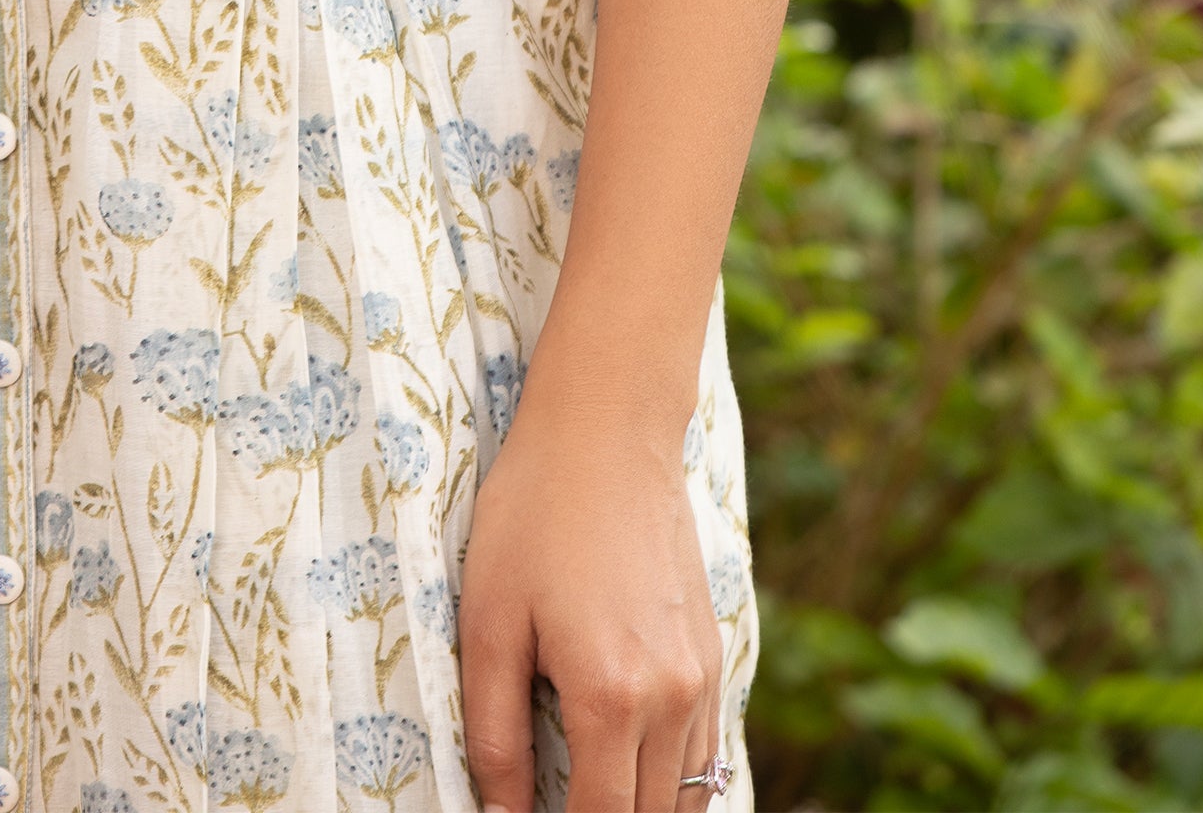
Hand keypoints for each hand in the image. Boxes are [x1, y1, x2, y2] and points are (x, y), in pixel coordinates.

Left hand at [458, 354, 724, 812]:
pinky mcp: (714, 652)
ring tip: (587, 785)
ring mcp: (702, 676)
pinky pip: (704, 749)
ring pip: (686, 794)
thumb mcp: (488, 620)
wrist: (609, 427)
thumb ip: (495, 732)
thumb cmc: (534, 513)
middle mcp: (672, 699)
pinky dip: (673, 776)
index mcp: (610, 698)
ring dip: (640, 805)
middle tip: (554, 798)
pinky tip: (629, 762)